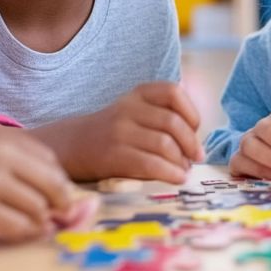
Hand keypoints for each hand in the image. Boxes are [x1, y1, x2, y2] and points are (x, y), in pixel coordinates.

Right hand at [0, 125, 77, 240]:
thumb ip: (13, 161)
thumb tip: (56, 189)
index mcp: (3, 137)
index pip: (50, 161)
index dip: (59, 181)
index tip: (57, 195)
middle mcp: (0, 156)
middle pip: (52, 184)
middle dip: (60, 203)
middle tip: (58, 215)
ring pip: (37, 208)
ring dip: (40, 220)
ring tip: (34, 225)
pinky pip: (17, 226)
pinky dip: (24, 233)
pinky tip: (18, 233)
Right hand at [42, 82, 201, 183]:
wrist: (72, 146)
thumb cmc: (114, 131)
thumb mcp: (136, 110)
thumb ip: (163, 113)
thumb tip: (197, 137)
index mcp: (138, 93)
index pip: (173, 92)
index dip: (191, 111)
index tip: (195, 129)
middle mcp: (128, 108)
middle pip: (173, 122)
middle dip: (192, 143)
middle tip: (197, 157)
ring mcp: (120, 131)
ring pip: (165, 144)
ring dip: (182, 161)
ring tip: (184, 170)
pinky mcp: (114, 155)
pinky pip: (151, 164)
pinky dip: (170, 173)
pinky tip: (177, 178)